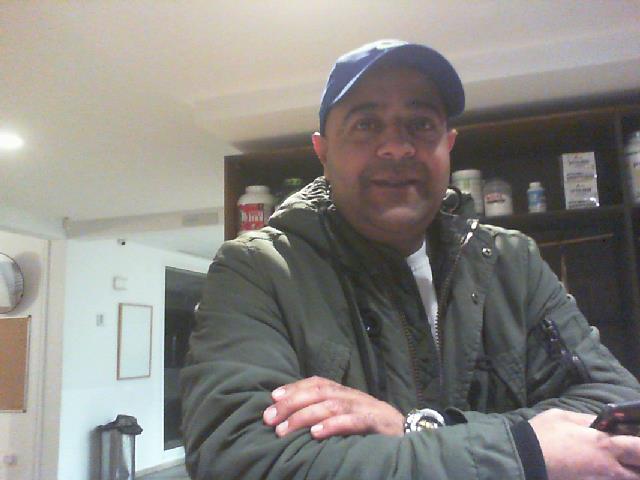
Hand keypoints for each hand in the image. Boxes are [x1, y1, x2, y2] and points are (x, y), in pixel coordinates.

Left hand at [262, 376, 403, 438]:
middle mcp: (353, 396)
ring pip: (331, 405)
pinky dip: (333, 426)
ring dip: (304, 417)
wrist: (411, 434)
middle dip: (291, 403)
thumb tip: (294, 417)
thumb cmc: (374, 427)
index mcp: (345, 393)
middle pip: (319, 392)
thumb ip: (327, 413)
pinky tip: (316, 433)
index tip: (272, 398)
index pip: (317, 383)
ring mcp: (365, 408)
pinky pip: (354, 421)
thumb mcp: (349, 416)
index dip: (294, 388)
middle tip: (270, 419)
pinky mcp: (377, 423)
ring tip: (285, 429)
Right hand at [529, 408, 639, 479]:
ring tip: (617, 460)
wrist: (523, 459)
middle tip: (628, 451)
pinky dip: (611, 474)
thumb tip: (601, 422)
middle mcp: (609, 467)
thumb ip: (587, 419)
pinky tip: (599, 466)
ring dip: (627, 470)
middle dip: (637, 460)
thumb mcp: (563, 416)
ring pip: (626, 479)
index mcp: (604, 445)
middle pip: (638, 471)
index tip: (635, 437)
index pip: (639, 447)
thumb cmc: (543, 434)